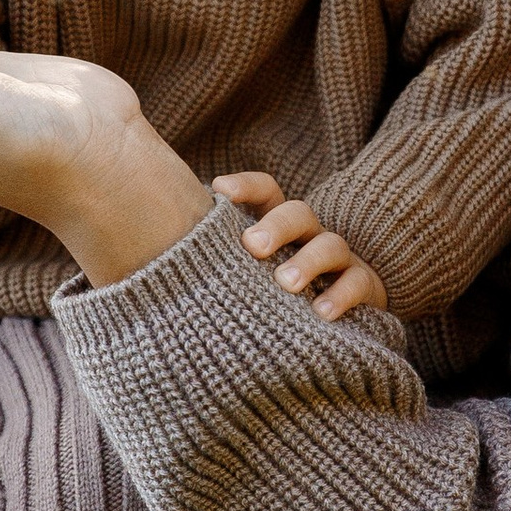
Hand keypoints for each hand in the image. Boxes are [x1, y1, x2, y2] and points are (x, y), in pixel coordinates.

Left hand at [211, 172, 390, 323]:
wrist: (336, 323)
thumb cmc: (272, 296)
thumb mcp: (244, 276)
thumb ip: (210, 268)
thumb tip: (146, 275)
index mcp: (278, 226)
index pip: (266, 192)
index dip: (246, 187)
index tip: (218, 190)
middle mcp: (308, 237)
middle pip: (298, 213)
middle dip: (276, 226)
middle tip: (252, 246)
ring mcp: (339, 260)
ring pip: (330, 245)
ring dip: (307, 261)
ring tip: (285, 284)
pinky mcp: (364, 287)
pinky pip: (358, 283)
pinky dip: (341, 295)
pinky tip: (321, 313)